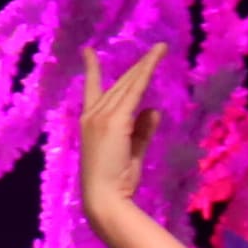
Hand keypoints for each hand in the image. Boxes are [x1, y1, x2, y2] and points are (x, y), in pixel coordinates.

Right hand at [79, 48, 159, 206]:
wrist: (104, 198)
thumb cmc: (115, 182)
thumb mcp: (131, 152)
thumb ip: (142, 131)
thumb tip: (153, 110)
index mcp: (90, 121)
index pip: (91, 88)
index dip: (91, 68)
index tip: (87, 51)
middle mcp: (92, 114)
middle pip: (119, 84)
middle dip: (139, 66)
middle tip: (156, 50)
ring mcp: (102, 116)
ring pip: (129, 84)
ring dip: (146, 65)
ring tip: (160, 50)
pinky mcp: (115, 121)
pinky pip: (135, 91)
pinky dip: (145, 74)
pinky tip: (154, 60)